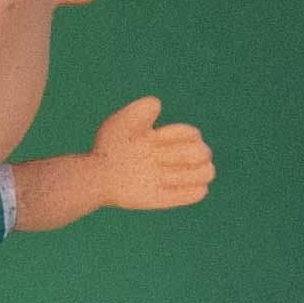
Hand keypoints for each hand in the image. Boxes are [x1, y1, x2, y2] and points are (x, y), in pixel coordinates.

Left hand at [92, 96, 213, 210]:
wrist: (95, 175)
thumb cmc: (109, 148)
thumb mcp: (121, 123)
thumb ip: (139, 111)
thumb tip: (157, 104)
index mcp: (168, 139)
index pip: (192, 134)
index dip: (177, 135)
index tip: (153, 137)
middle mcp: (175, 158)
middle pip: (204, 152)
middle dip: (182, 154)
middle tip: (155, 157)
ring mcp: (172, 178)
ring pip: (207, 173)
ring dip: (188, 174)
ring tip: (160, 174)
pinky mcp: (166, 197)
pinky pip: (197, 193)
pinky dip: (191, 190)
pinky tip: (163, 185)